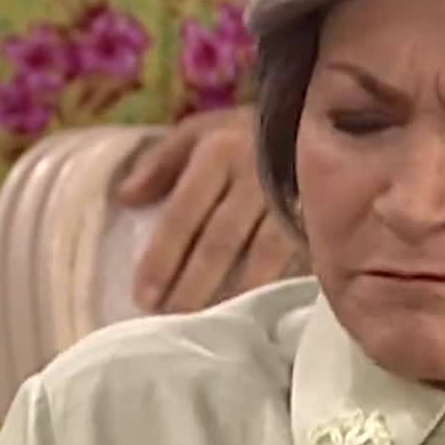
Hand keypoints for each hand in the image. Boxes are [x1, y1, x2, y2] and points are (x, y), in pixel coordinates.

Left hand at [116, 105, 302, 312]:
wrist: (319, 119)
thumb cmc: (244, 133)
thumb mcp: (199, 131)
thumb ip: (161, 162)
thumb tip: (126, 197)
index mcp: (218, 153)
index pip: (183, 214)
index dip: (162, 258)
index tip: (143, 295)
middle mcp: (255, 177)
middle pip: (219, 242)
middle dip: (192, 285)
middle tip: (169, 320)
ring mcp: (290, 198)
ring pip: (259, 257)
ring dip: (230, 293)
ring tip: (207, 325)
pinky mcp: (317, 217)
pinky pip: (293, 258)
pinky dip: (271, 285)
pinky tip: (255, 309)